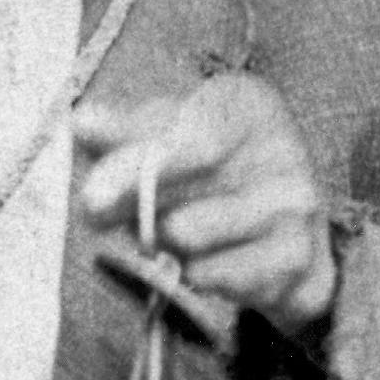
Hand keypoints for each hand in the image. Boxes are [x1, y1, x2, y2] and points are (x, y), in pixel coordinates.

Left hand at [76, 73, 335, 335]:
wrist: (290, 219)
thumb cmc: (217, 162)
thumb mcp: (174, 130)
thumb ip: (126, 130)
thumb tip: (83, 124)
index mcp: (250, 104)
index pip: (192, 140)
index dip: (136, 169)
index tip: (90, 196)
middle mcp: (282, 150)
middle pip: (182, 193)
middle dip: (129, 210)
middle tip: (101, 214)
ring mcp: (295, 207)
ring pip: (187, 237)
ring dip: (163, 240)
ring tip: (174, 226)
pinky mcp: (296, 259)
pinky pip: (210, 275)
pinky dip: (193, 270)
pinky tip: (209, 254)